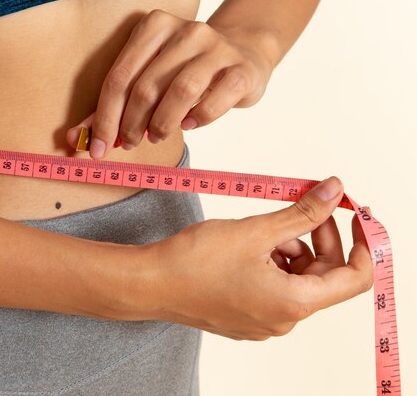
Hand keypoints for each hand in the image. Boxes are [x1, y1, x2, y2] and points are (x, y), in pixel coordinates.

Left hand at [66, 9, 274, 158]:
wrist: (243, 56)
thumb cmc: (186, 73)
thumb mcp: (149, 78)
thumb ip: (115, 105)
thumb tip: (76, 138)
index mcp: (154, 27)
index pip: (119, 77)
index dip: (104, 118)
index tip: (98, 147)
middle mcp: (185, 31)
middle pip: (145, 86)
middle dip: (130, 124)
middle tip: (128, 143)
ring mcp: (216, 48)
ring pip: (180, 91)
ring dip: (161, 124)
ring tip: (155, 136)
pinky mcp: (240, 70)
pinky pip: (213, 101)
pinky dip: (197, 119)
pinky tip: (189, 125)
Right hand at [141, 177, 373, 339]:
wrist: (150, 283)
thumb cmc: (195, 261)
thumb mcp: (256, 230)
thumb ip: (303, 212)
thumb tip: (335, 191)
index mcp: (293, 303)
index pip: (355, 277)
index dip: (362, 242)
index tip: (353, 214)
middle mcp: (283, 320)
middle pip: (323, 276)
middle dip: (318, 237)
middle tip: (305, 204)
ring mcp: (263, 322)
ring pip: (297, 280)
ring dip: (292, 248)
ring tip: (263, 228)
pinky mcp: (245, 318)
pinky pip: (275, 289)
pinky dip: (273, 263)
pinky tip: (250, 245)